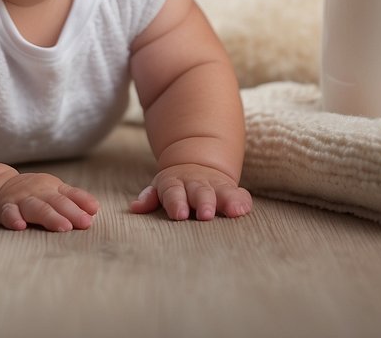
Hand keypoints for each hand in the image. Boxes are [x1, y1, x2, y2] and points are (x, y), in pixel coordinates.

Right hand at [0, 172, 99, 231]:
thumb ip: (74, 199)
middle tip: (84, 223)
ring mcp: (21, 199)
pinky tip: (20, 226)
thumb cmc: (33, 193)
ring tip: (64, 227)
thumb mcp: (54, 191)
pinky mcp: (4, 208)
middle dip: (71, 212)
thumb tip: (94, 210)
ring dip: (50, 217)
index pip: (70, 194)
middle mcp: (38, 192)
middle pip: (56, 202)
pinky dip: (13, 218)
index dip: (82, 202)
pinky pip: (8, 213)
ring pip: (37, 208)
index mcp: (52, 187)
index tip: (93, 212)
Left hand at [130, 164, 252, 220]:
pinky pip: (240, 195)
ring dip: (228, 201)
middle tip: (206, 215)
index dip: (176, 202)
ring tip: (235, 212)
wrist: (197, 165)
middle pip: (199, 192)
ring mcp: (215, 187)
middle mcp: (196, 184)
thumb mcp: (160, 188)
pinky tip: (245, 209)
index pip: (174, 192)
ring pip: (222, 192)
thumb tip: (135, 207)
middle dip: (204, 203)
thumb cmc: (175, 188)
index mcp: (175, 184)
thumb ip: (150, 197)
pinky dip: (242, 201)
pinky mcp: (231, 192)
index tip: (179, 214)